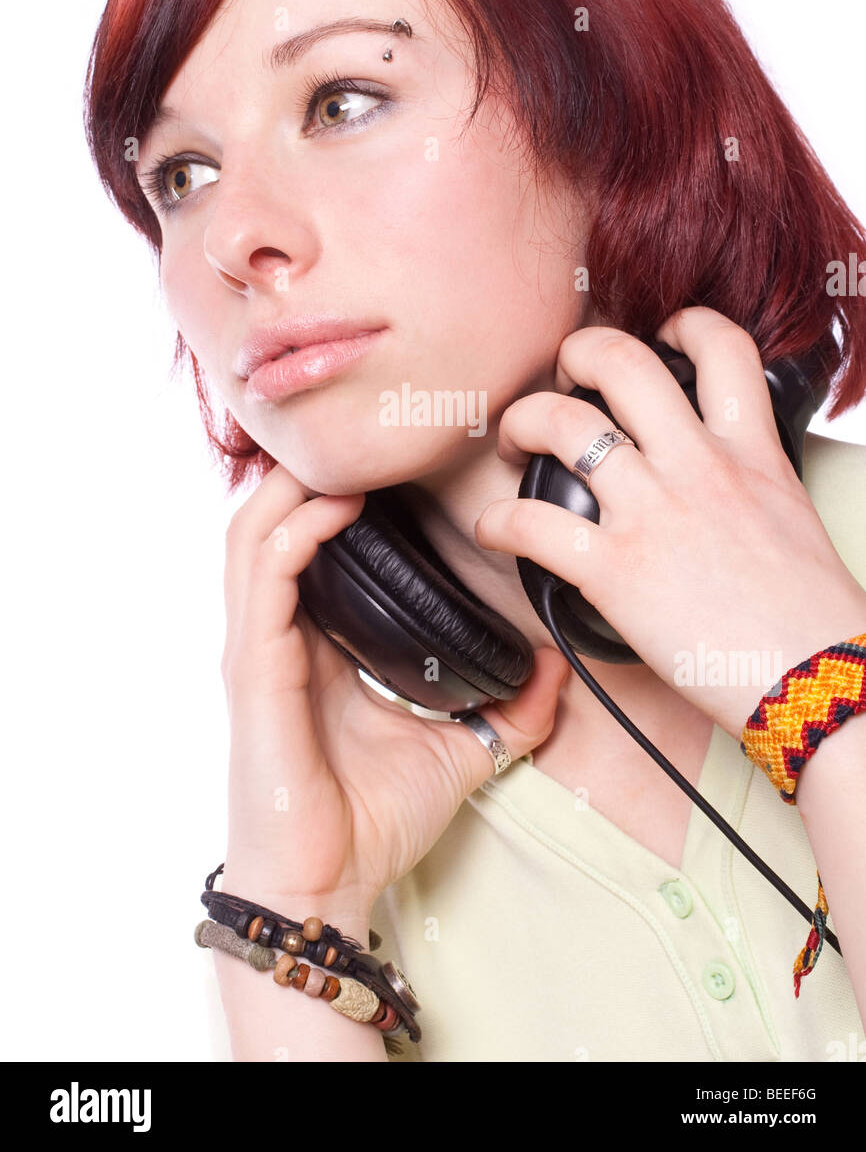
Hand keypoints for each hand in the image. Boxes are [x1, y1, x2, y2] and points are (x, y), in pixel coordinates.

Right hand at [219, 463, 569, 923]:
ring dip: (297, 485)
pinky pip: (262, 577)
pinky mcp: (253, 669)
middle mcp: (279, 635)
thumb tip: (558, 666)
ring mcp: (258, 648)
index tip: (402, 461)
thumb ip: (508, 709)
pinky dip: (293, 530)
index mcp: (317, 645)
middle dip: (313, 470)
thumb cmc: (370, 823)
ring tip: (352, 457)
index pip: (313, 544)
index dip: (344, 495)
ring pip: (253, 532)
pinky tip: (335, 508)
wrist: (324, 889)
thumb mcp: (459, 751)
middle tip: (375, 435)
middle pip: (273, 520)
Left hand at [474, 307, 865, 736]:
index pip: (723, 347)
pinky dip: (496, 522)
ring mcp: (653, 512)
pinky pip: (532, 523)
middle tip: (564, 376)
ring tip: (514, 442)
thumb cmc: (810, 619)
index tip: (660, 332)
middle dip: (577, 352)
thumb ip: (751, 483)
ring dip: (523, 422)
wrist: (817, 682)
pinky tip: (492, 529)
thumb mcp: (792, 519)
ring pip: (562, 424)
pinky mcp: (615, 569)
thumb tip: (723, 489)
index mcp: (750, 452)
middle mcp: (698, 466)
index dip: (684, 322)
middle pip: (621, 362)